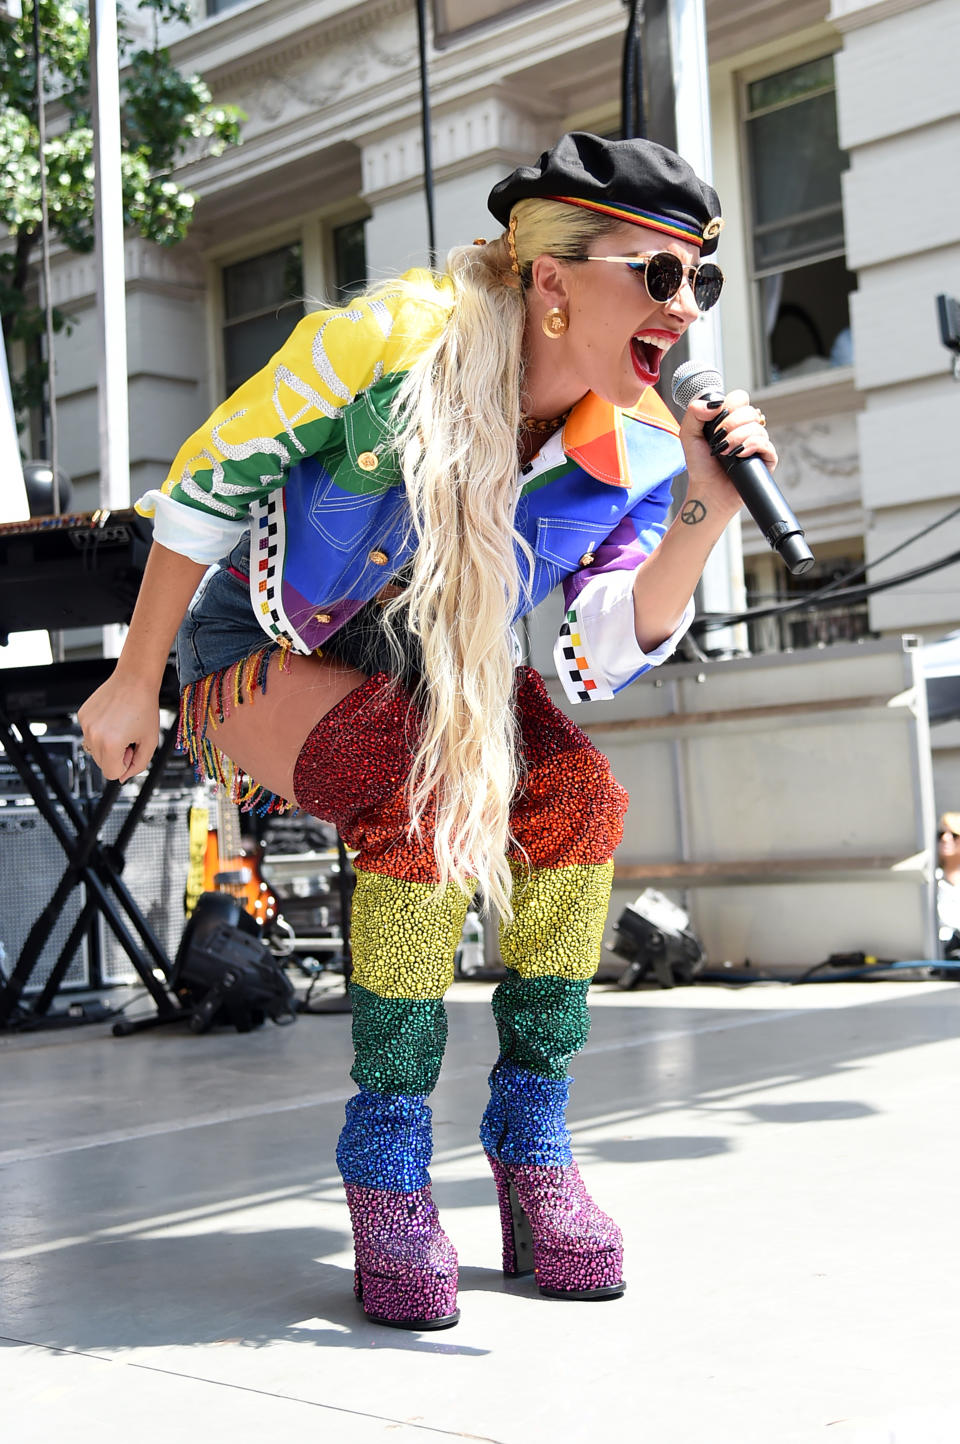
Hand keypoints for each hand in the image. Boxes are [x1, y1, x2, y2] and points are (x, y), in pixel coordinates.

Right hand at [77, 673, 160, 782]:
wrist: (134, 680)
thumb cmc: (145, 707)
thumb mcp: (150, 742)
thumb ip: (139, 765)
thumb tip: (122, 777)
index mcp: (110, 744)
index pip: (111, 774)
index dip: (125, 764)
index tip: (132, 749)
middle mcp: (93, 735)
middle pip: (102, 763)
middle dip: (116, 755)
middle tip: (129, 736)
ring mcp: (85, 725)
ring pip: (95, 750)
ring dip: (108, 744)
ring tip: (121, 726)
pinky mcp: (82, 715)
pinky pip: (90, 734)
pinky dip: (101, 731)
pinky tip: (113, 718)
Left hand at [679, 389, 777, 516]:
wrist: (707, 491)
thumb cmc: (700, 466)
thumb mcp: (689, 435)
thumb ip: (694, 413)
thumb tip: (714, 404)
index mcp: (731, 420)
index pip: (740, 399)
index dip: (730, 406)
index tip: (716, 421)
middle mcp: (746, 429)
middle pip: (750, 411)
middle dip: (731, 424)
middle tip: (719, 440)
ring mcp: (757, 443)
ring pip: (758, 427)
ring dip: (738, 438)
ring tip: (725, 452)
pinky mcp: (766, 459)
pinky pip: (766, 444)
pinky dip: (752, 446)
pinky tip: (740, 454)